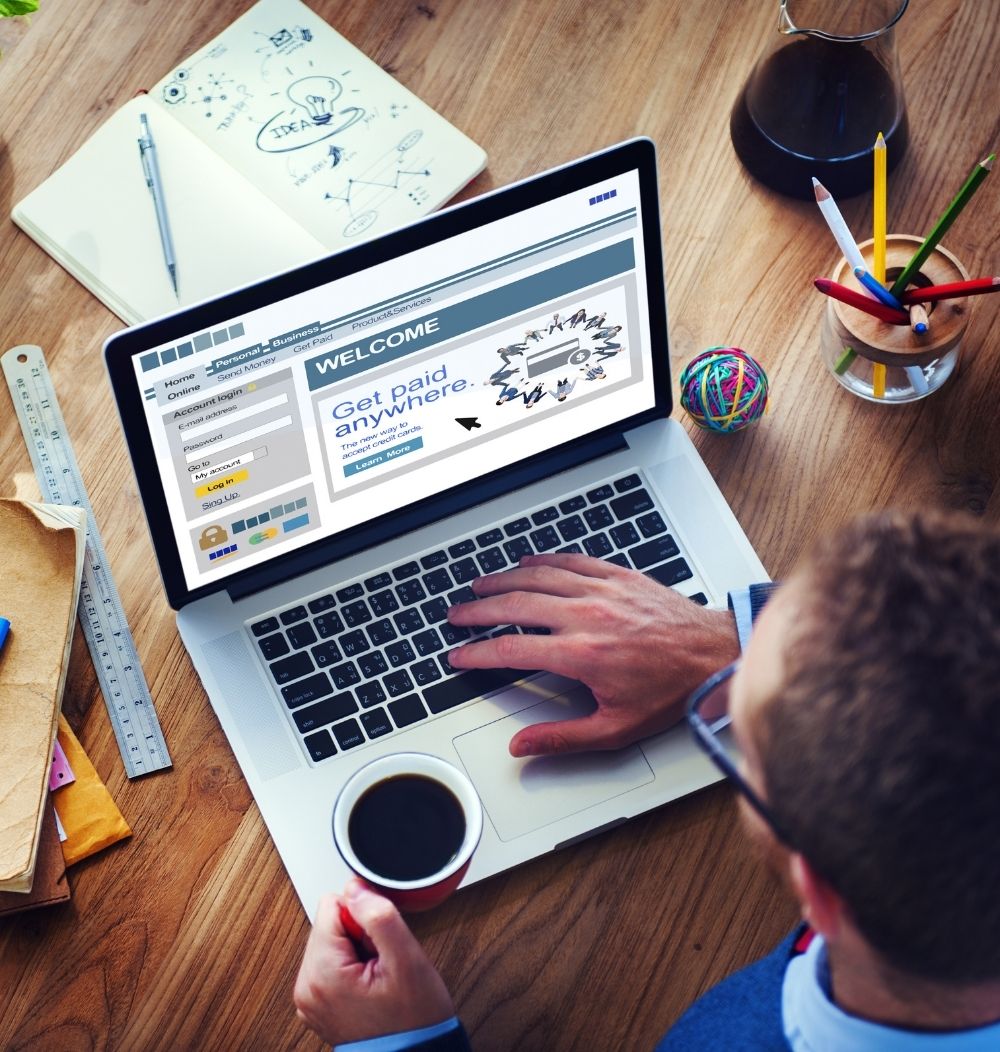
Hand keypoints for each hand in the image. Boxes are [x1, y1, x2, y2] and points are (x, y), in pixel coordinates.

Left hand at [294, 878, 454, 1045]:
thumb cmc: (414, 1021)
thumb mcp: (407, 960)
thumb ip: (378, 916)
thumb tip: (355, 887)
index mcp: (320, 974)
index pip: (332, 905)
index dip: (364, 918)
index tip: (380, 945)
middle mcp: (306, 987)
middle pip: (330, 923)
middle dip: (360, 935)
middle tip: (382, 964)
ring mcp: (310, 998)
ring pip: (333, 940)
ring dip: (359, 950)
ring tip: (378, 976)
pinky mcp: (318, 1003)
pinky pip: (333, 962)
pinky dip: (354, 966)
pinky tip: (372, 984)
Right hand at [447, 553, 739, 756]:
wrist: (714, 655)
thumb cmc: (671, 691)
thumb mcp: (616, 728)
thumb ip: (562, 738)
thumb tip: (523, 746)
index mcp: (581, 654)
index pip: (510, 649)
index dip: (476, 653)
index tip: (459, 656)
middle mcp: (586, 616)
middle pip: (515, 605)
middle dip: (478, 610)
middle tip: (457, 615)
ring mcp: (601, 591)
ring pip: (537, 577)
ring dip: (502, 580)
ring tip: (479, 586)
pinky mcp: (618, 576)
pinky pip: (569, 561)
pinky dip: (542, 560)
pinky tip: (526, 562)